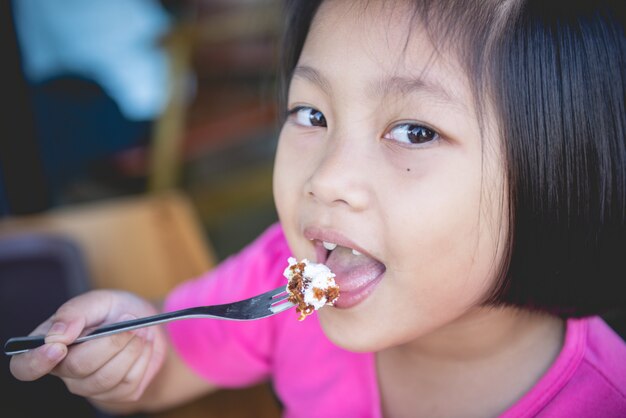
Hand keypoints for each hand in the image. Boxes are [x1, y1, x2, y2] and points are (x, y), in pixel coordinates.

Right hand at [9, 290, 167, 404]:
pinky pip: (129, 382)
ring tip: (139, 330)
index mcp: (50, 345)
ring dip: (129, 349)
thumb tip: (57, 334)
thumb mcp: (98, 301)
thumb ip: (75, 312)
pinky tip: (143, 345)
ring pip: (106, 377)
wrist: (147, 326)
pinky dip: (142, 358)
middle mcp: (64, 370)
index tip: (58, 346)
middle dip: (109, 341)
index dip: (36, 361)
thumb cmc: (114, 312)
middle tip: (129, 322)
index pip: (24, 367)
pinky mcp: (116, 394)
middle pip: (77, 367)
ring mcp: (89, 386)